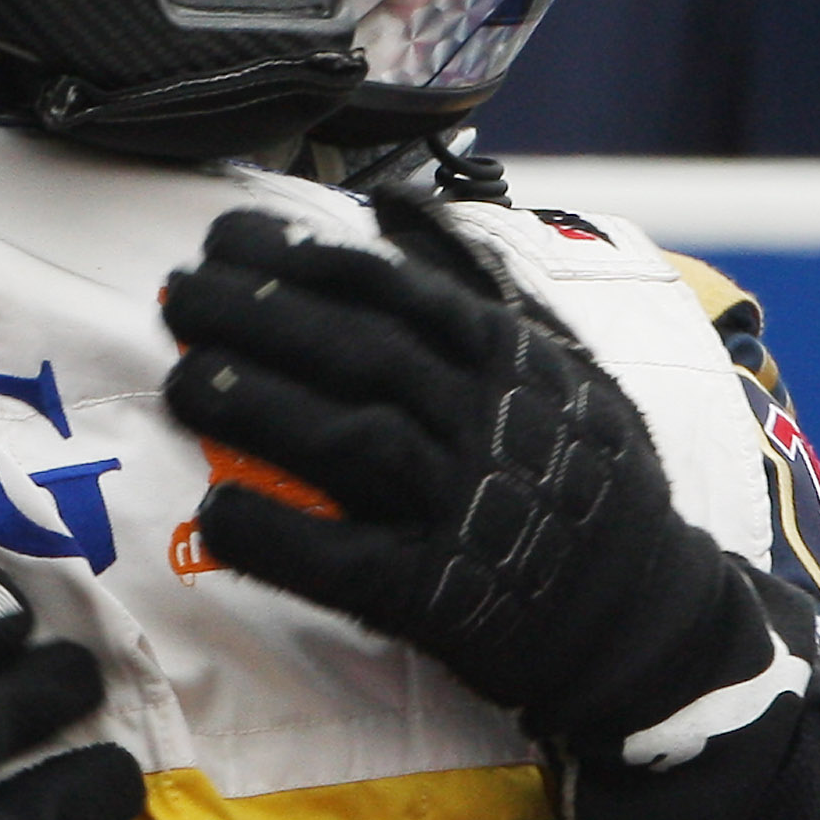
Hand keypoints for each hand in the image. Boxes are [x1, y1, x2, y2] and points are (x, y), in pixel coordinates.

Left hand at [159, 209, 799, 762]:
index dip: (301, 259)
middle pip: (358, 352)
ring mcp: (465, 507)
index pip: (391, 290)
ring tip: (183, 378)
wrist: (640, 612)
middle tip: (179, 294)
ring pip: (349, 440)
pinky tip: (218, 511)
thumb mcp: (556, 364)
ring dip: (257, 405)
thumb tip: (398, 206)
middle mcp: (486, 422)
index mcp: (507, 359)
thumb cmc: (580, 476)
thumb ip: (475, 286)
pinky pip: (345, 562)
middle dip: (257, 314)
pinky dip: (280, 536)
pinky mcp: (440, 595)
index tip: (227, 239)